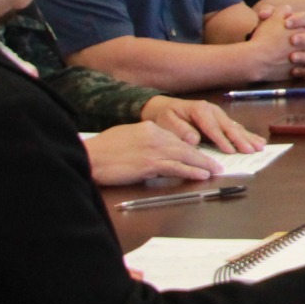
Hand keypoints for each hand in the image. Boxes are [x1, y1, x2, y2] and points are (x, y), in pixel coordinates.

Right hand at [84, 121, 221, 186]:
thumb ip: (144, 141)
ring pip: (185, 156)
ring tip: (215, 170)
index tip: (200, 155)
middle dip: (202, 156)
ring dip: (202, 165)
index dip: (191, 148)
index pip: (176, 138)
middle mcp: (155, 136)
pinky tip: (201, 175)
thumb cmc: (102, 150)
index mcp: (149, 127)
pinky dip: (191, 171)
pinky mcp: (149, 164)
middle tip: (216, 164)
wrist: (88, 156)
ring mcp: (153, 150)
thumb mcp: (126, 137)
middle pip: (185, 146)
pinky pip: (176, 167)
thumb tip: (155, 152)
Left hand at [140, 95, 264, 153]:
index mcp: (200, 110)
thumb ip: (180, 130)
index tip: (230, 151)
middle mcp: (212, 110)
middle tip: (251, 150)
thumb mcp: (166, 122)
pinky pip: (236, 128)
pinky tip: (258, 140)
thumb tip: (194, 140)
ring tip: (260, 146)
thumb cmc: (165, 116)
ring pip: (235, 127)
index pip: (212, 128)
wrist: (164, 107)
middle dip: (241, 140)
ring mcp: (219, 114)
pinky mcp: (221, 120)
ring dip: (248, 138)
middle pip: (229, 127)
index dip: (222, 140)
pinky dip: (247, 135)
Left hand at [245, 6, 304, 82]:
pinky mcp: (302, 68)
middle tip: (292, 40)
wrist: (256, 57)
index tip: (286, 23)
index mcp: (300, 26)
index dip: (299, 20)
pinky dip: (303, 70)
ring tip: (292, 57)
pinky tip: (292, 71)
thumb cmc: (264, 37)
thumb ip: (267, 12)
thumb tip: (265, 14)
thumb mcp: (264, 21)